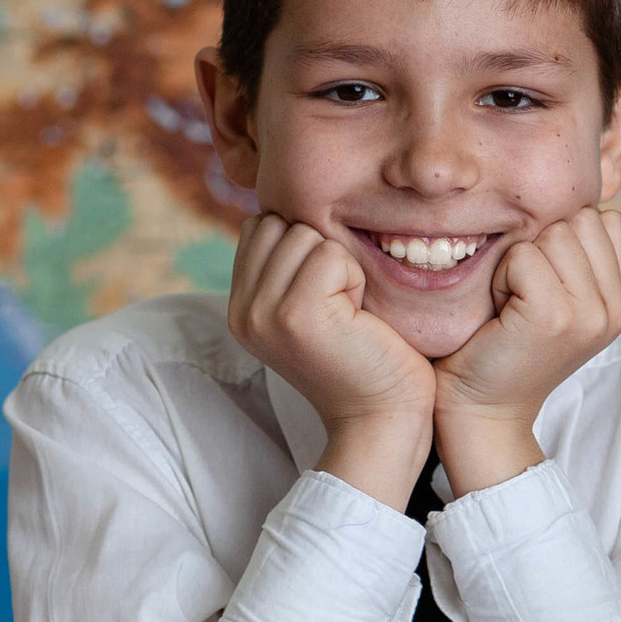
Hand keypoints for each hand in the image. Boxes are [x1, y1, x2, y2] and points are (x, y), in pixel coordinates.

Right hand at [226, 214, 434, 505]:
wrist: (381, 417)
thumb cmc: (363, 356)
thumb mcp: (309, 306)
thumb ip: (287, 265)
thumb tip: (287, 204)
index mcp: (239, 307)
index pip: (260, 225)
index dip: (303, 245)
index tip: (326, 293)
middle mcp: (241, 311)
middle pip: (280, 223)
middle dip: (320, 251)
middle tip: (340, 305)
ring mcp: (263, 313)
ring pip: (304, 234)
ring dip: (339, 265)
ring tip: (348, 311)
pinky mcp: (295, 314)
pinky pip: (330, 255)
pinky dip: (355, 278)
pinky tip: (357, 317)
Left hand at [432, 207, 620, 493]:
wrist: (482, 410)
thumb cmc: (503, 347)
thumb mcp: (556, 299)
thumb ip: (577, 257)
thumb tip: (577, 196)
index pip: (604, 220)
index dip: (561, 239)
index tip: (540, 285)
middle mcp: (616, 307)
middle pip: (579, 220)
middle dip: (539, 247)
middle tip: (521, 297)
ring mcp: (590, 313)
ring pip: (552, 233)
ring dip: (519, 262)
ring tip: (512, 305)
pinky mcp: (555, 316)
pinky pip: (524, 256)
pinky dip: (502, 277)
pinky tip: (501, 313)